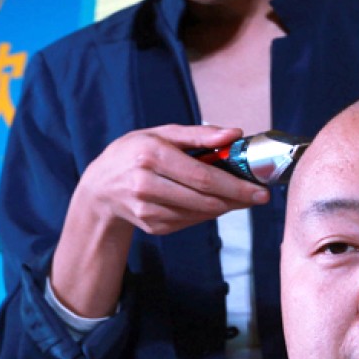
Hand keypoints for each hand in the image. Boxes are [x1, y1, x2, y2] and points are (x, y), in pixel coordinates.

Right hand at [74, 124, 269, 235]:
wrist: (100, 187)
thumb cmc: (134, 154)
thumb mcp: (161, 134)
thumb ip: (199, 134)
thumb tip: (234, 134)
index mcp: (151, 156)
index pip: (201, 176)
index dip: (234, 185)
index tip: (258, 189)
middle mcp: (146, 184)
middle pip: (203, 198)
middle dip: (236, 199)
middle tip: (257, 196)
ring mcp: (147, 209)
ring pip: (198, 213)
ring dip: (222, 206)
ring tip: (235, 197)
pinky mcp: (150, 225)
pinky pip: (188, 222)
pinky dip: (204, 213)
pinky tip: (208, 203)